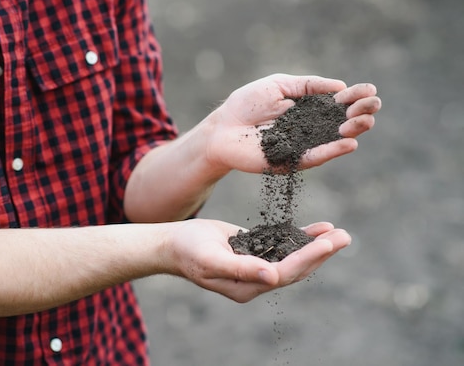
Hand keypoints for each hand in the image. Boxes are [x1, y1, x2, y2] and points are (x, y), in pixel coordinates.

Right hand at [166, 219, 350, 301]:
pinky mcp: (254, 251)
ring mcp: (256, 266)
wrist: (172, 243)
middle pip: (296, 268)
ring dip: (316, 245)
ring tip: (338, 232)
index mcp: (246, 287)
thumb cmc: (187, 250)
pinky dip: (300, 237)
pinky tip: (318, 229)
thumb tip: (272, 277)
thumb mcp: (210, 259)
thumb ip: (241, 269)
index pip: (284, 274)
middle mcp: (255, 280)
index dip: (308, 258)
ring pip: (293, 257)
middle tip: (345, 237)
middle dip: (321, 253)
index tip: (329, 243)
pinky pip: (282, 246)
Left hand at [203, 73, 381, 173]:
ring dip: (353, 130)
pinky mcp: (292, 161)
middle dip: (361, 112)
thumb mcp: (279, 85)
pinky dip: (333, 150)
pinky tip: (349, 143)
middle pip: (343, 122)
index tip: (369, 89)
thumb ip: (308, 86)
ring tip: (364, 121)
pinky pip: (316, 157)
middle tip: (373, 104)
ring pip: (335, 140)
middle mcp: (311, 128)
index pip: (339, 103)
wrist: (222, 127)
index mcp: (309, 108)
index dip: (355, 96)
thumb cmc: (246, 104)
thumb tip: (340, 88)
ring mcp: (304, 145)